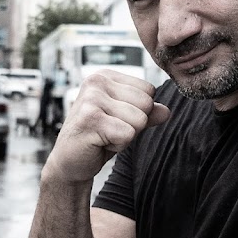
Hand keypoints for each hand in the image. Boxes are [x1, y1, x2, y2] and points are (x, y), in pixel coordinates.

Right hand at [44, 70, 169, 181]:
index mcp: (106, 76)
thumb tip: (166, 111)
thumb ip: (147, 114)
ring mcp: (92, 98)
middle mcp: (96, 81)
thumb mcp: (127, 121)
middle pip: (146, 104)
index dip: (138, 112)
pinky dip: (117, 145)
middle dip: (133, 125)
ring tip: (103, 136)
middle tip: (109, 130)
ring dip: (125, 136)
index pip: (149, 90)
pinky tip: (99, 143)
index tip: (115, 119)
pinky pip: (128, 134)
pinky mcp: (90, 119)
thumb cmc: (98, 138)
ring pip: (139, 120)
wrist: (70, 162)